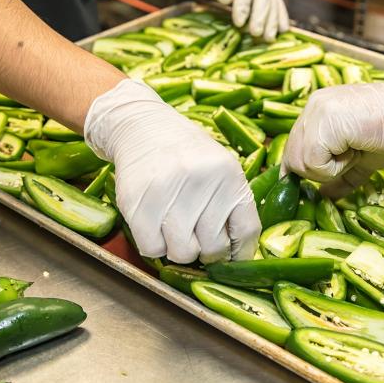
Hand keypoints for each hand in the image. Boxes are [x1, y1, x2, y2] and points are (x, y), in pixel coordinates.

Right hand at [85, 79, 259, 263]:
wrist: (141, 126)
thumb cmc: (186, 154)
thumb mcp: (220, 168)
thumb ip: (233, 203)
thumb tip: (240, 253)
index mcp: (229, 174)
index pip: (246, 231)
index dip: (241, 253)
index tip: (232, 257)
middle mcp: (202, 182)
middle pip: (214, 248)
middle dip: (207, 251)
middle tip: (197, 238)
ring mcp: (168, 192)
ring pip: (183, 253)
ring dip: (179, 249)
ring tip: (175, 229)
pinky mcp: (137, 203)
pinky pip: (152, 249)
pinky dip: (154, 245)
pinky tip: (155, 226)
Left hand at [282, 79, 383, 198]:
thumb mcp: (361, 159)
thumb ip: (340, 176)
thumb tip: (323, 197)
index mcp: (318, 110)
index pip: (294, 147)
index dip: (307, 169)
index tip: (326, 178)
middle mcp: (312, 106)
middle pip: (292, 159)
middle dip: (320, 171)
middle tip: (352, 156)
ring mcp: (315, 112)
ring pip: (299, 164)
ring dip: (330, 169)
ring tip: (355, 150)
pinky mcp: (323, 123)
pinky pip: (312, 163)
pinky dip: (335, 167)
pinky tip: (355, 149)